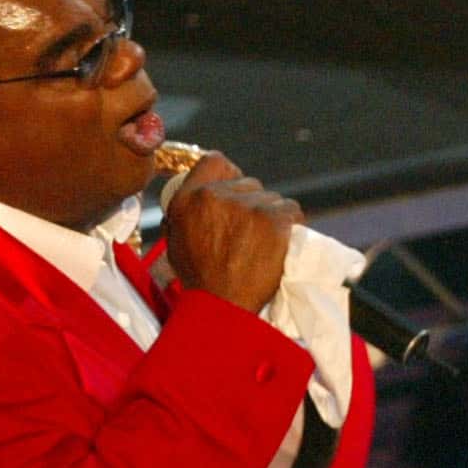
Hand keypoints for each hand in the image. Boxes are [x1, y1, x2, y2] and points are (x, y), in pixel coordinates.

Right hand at [166, 153, 301, 314]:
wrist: (223, 305)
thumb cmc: (201, 279)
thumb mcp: (177, 241)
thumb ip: (189, 213)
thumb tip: (204, 197)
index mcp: (189, 199)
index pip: (215, 162)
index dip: (228, 174)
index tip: (235, 187)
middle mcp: (217, 196)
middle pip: (249, 183)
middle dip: (252, 202)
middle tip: (250, 231)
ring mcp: (249, 205)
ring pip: (272, 198)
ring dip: (272, 216)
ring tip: (263, 244)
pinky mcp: (275, 218)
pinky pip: (290, 211)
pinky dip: (290, 225)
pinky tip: (281, 243)